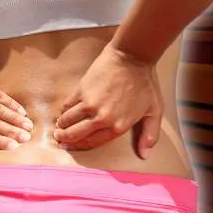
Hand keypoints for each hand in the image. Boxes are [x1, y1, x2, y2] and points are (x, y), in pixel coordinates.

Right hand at [54, 42, 162, 158]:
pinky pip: (67, 105)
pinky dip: (63, 111)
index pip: (93, 142)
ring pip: (68, 120)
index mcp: (118, 126)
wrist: (132, 58)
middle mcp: (101, 118)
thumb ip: (150, 135)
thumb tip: (144, 155)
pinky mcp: (81, 90)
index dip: (80, 146)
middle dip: (65, 139)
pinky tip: (62, 113)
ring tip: (58, 127)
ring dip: (61, 126)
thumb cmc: (145, 83)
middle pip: (76, 134)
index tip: (72, 147)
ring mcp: (89, 104)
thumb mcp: (154, 111)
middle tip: (60, 139)